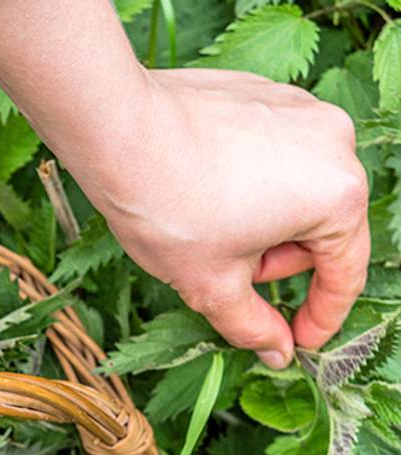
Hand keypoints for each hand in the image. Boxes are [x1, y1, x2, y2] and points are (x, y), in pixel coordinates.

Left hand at [72, 69, 369, 367]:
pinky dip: (245, 189)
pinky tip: (199, 196)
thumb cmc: (168, 209)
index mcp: (336, 194)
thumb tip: (279, 352)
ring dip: (258, 228)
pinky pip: (270, 158)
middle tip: (223, 273)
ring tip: (204, 230)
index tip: (297, 342)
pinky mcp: (265, 95)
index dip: (320, 318)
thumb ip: (252, 325)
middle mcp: (333, 143)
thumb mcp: (212, 285)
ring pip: (293, 194)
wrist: (117, 131)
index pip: (344, 272)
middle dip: (273, 263)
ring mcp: (300, 111)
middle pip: (319, 231)